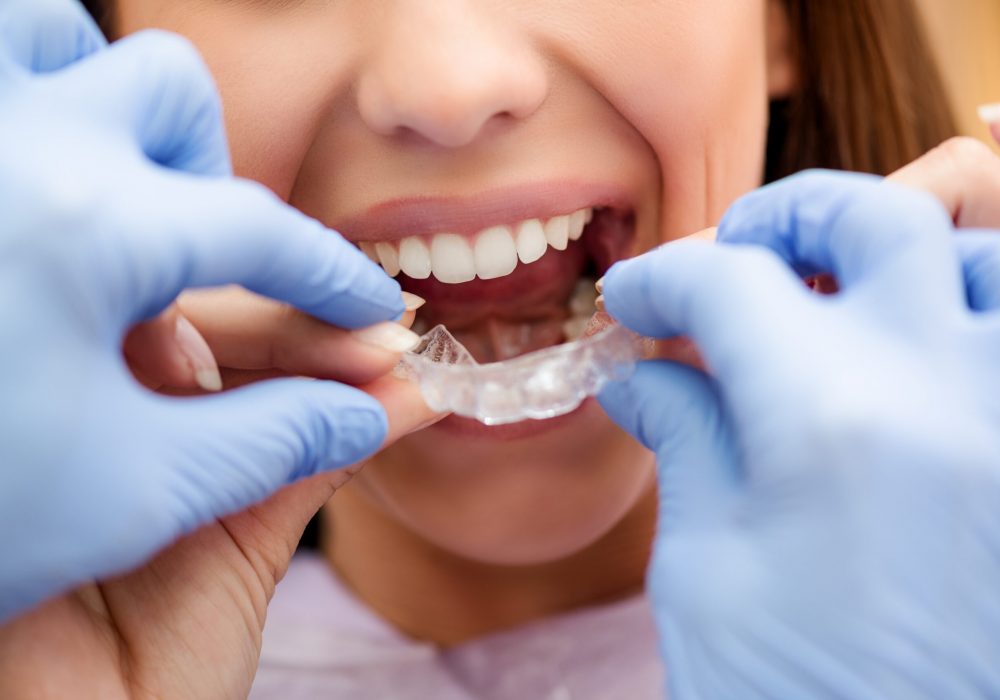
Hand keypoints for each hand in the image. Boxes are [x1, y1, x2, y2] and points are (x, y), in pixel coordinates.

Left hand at [0, 0, 416, 620]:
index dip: (333, 275)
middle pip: (171, 93)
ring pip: (54, 37)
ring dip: (106, 104)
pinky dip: (24, 94)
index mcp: (88, 224)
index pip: (261, 233)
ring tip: (105, 198)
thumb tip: (374, 410)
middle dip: (209, 176)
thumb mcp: (136, 491)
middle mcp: (13, 139)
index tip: (368, 306)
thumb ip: (277, 440)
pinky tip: (31, 193)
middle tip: (194, 262)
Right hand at [600, 170, 999, 698]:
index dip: (664, 279)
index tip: (634, 300)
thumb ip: (685, 444)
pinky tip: (919, 352)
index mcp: (828, 421)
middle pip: (873, 219)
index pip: (730, 285)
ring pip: (984, 258)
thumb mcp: (705, 575)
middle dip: (785, 215)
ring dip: (899, 252)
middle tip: (731, 253)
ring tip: (838, 292)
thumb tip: (643, 376)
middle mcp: (947, 394)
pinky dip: (970, 313)